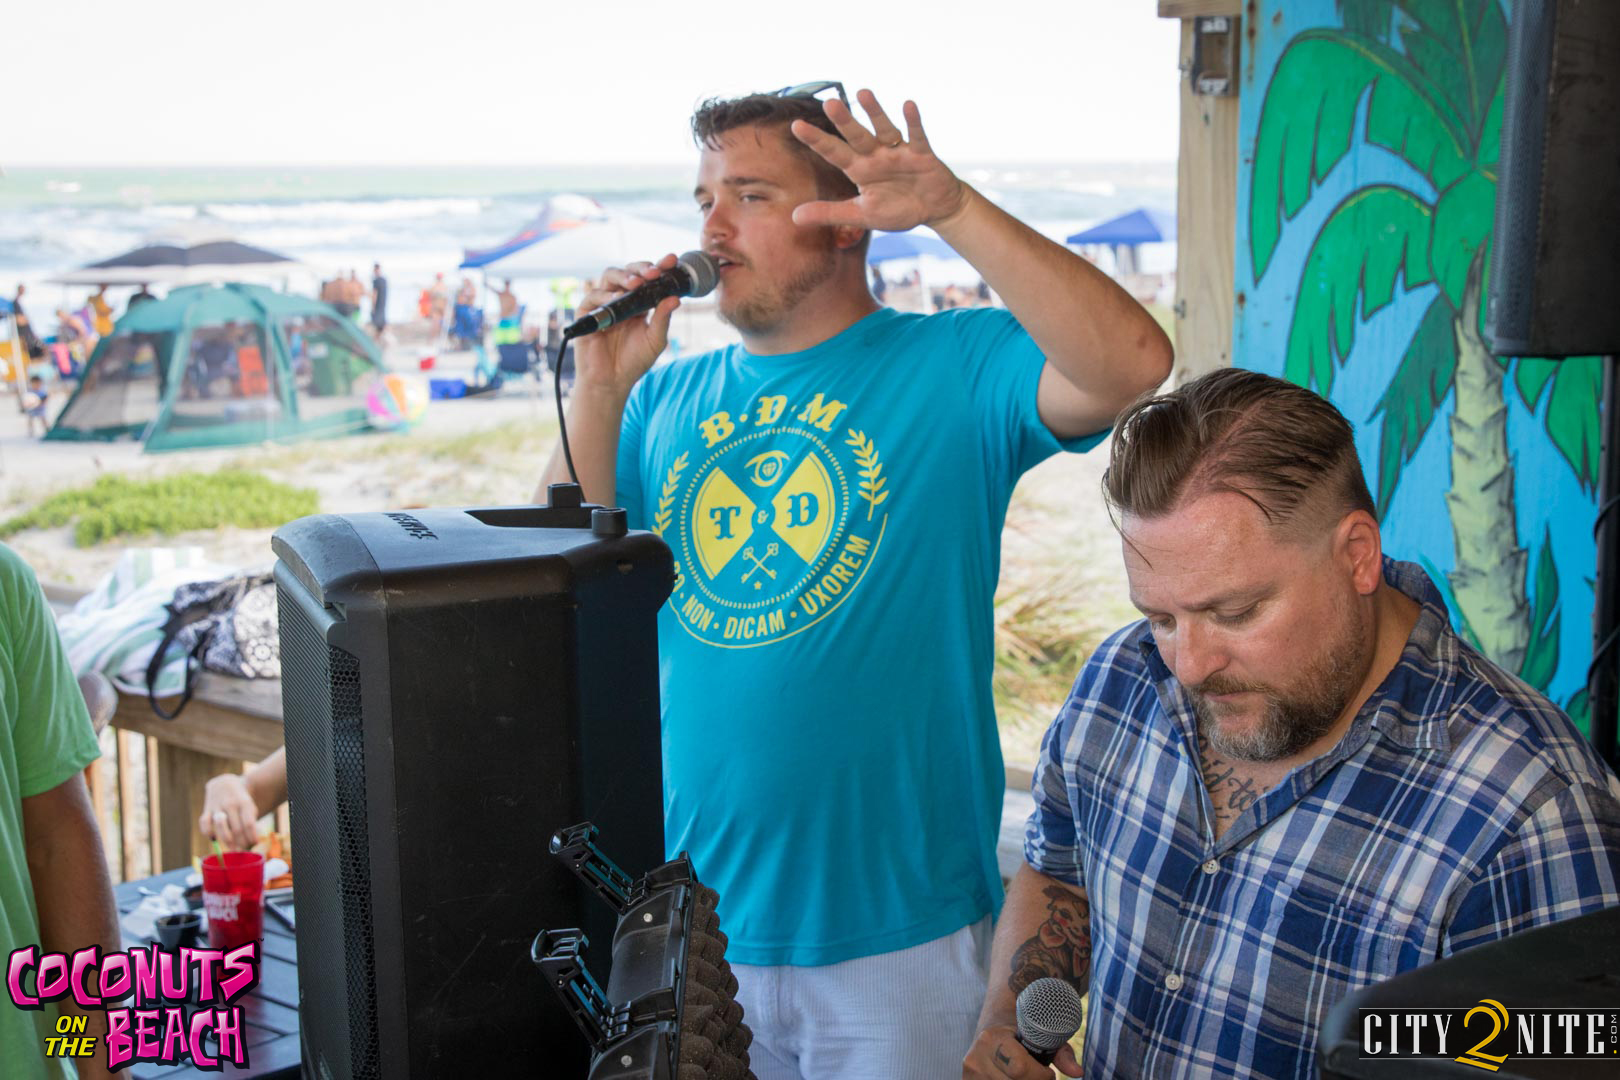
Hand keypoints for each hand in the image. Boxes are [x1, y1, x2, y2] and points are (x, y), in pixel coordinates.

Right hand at [198, 773, 259, 850]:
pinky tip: (213, 838)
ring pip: (221, 825)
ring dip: (227, 840)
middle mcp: (231, 804)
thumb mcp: (249, 807)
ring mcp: (218, 806)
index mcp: (244, 803)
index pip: (249, 823)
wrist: (225, 783)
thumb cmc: (240, 801)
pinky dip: (207, 831)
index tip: (254, 844)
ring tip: (232, 849)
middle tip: (243, 851)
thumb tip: (253, 843)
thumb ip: (250, 822)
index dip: (251, 836)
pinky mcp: (206, 809)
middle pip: (236, 828)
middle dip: (240, 842)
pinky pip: (204, 822)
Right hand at [571, 255, 682, 398]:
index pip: (649, 279)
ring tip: (636, 284)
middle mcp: (621, 299)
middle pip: (629, 272)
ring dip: (624, 276)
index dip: (659, 267)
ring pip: (609, 276)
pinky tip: (615, 298)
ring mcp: (603, 304)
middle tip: (654, 272)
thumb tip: (676, 298)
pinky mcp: (587, 313)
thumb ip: (663, 319)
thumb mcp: (654, 340)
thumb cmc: (633, 362)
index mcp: (640, 303)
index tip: (671, 260)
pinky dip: (604, 294)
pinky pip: (592, 296)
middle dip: (642, 268)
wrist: (611, 382)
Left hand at [789, 89, 970, 233]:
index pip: (834, 153)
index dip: (817, 140)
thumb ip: (830, 213)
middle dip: (844, 121)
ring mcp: (899, 153)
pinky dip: (913, 122)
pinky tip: (908, 105)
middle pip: (857, 136)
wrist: (934, 209)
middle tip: (830, 103)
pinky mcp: (922, 154)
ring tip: (863, 93)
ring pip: (884, 129)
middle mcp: (876, 156)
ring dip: (875, 112)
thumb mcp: (862, 215)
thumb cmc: (897, 210)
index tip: (797, 126)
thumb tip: (794, 217)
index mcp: (859, 170)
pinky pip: (917, 136)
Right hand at [962, 1025, 1080, 1078]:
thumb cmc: (1020, 1032)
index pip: (1020, 1068)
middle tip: (1041, 1077)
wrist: (991, 1028)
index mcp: (991, 1039)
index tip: (1048, 1073)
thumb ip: (1061, 1053)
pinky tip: (1015, 1079)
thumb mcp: (1041, 1035)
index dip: (1041, 1076)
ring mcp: (970, 1075)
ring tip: (1028, 1077)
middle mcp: (975, 1058)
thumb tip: (1078, 1073)